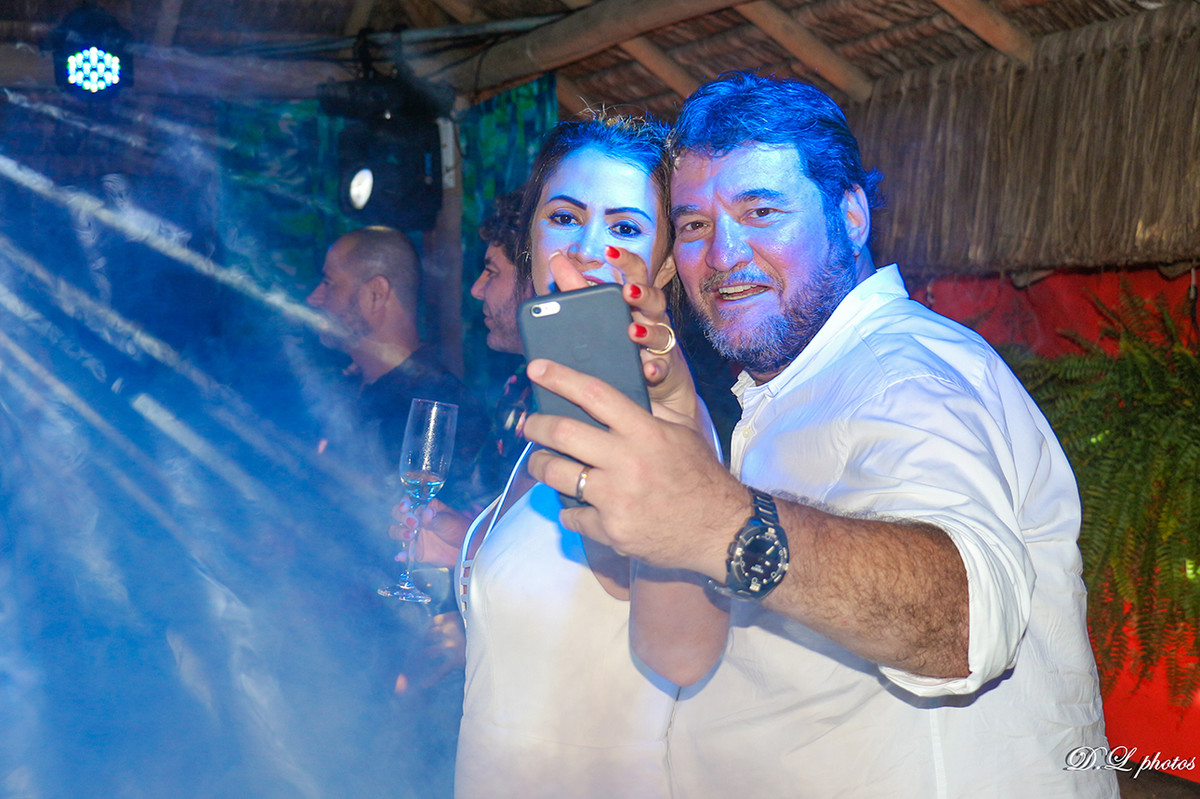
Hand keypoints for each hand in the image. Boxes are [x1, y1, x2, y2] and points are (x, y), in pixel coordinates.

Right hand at [389, 497, 470, 567]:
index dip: (403, 504)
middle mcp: (416, 520)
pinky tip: (401, 556)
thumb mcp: (450, 522)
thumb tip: (426, 512)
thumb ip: (436, 519)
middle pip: (398, 515)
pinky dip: (402, 555)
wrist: (467, 548)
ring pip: (396, 532)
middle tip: (414, 524)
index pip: (408, 502)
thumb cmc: (460, 529)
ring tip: (411, 536)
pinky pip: (405, 553)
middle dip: (402, 518)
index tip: (405, 507)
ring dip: (399, 533)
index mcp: (424, 509)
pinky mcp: (416, 551)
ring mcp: (414, 536)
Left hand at [521, 357, 747, 577]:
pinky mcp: (611, 530)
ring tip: (542, 462)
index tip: (536, 368)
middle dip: (537, 425)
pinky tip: (577, 504)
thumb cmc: (701, 477)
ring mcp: (616, 498)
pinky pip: (571, 514)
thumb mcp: (682, 433)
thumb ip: (649, 413)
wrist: (720, 530)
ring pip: (556, 474)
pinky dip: (570, 508)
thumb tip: (612, 397)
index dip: (560, 377)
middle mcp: (627, 461)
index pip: (595, 394)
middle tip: (530, 424)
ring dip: (541, 465)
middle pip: (563, 433)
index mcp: (645, 432)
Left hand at [549, 248, 706, 437]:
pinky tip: (648, 370)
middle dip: (643, 294)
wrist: (650, 379)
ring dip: (648, 332)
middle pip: (655, 298)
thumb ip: (578, 287)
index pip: (636, 273)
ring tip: (633, 332)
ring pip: (661, 332)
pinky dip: (656, 368)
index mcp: (636, 300)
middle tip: (627, 292)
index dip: (626, 260)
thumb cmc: (623, 338)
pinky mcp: (663, 368)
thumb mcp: (601, 312)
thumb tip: (556, 258)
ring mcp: (660, 342)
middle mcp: (651, 317)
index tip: (609, 251)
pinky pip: (663, 367)